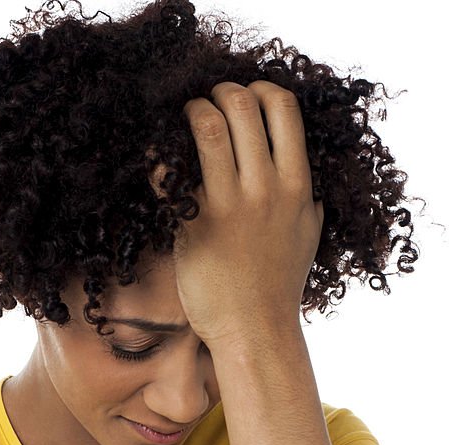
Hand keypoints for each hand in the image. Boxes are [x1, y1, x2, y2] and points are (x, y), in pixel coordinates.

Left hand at [148, 81, 324, 349]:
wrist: (254, 332)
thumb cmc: (278, 289)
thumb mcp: (308, 239)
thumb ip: (309, 205)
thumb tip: (308, 188)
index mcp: (297, 185)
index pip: (283, 106)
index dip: (259, 89)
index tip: (244, 98)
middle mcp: (266, 188)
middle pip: (243, 105)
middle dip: (220, 92)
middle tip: (206, 103)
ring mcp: (229, 206)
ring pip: (206, 127)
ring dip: (190, 112)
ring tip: (181, 121)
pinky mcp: (195, 225)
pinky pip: (170, 173)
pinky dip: (160, 155)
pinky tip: (158, 156)